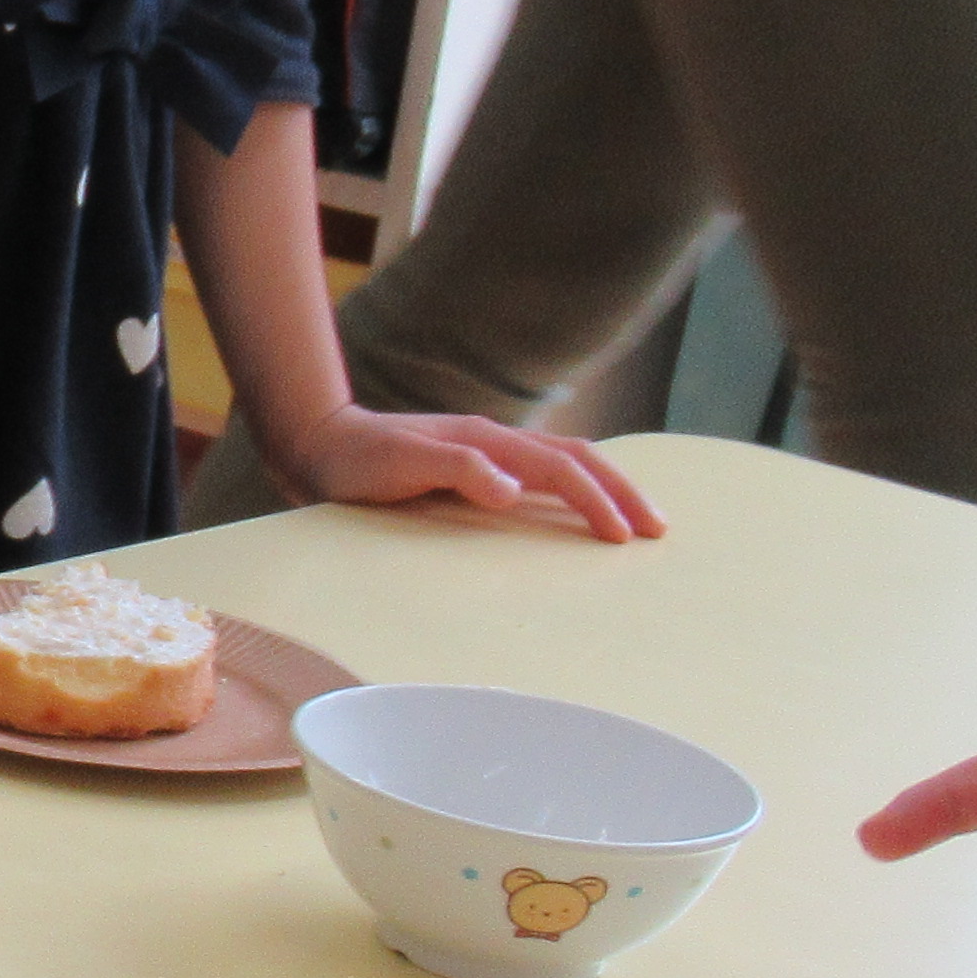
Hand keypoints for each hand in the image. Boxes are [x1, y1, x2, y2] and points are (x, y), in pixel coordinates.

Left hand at [256, 403, 661, 542]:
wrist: (317, 445)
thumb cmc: (355, 461)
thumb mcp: (400, 464)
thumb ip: (456, 469)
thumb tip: (514, 488)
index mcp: (487, 441)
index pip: (560, 468)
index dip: (596, 499)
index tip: (624, 536)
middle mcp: (494, 443)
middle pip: (576, 460)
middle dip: (620, 491)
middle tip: (658, 529)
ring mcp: (486, 455)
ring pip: (562, 465)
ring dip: (603, 488)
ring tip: (635, 520)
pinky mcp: (474, 471)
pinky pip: (538, 477)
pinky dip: (571, 491)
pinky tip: (578, 511)